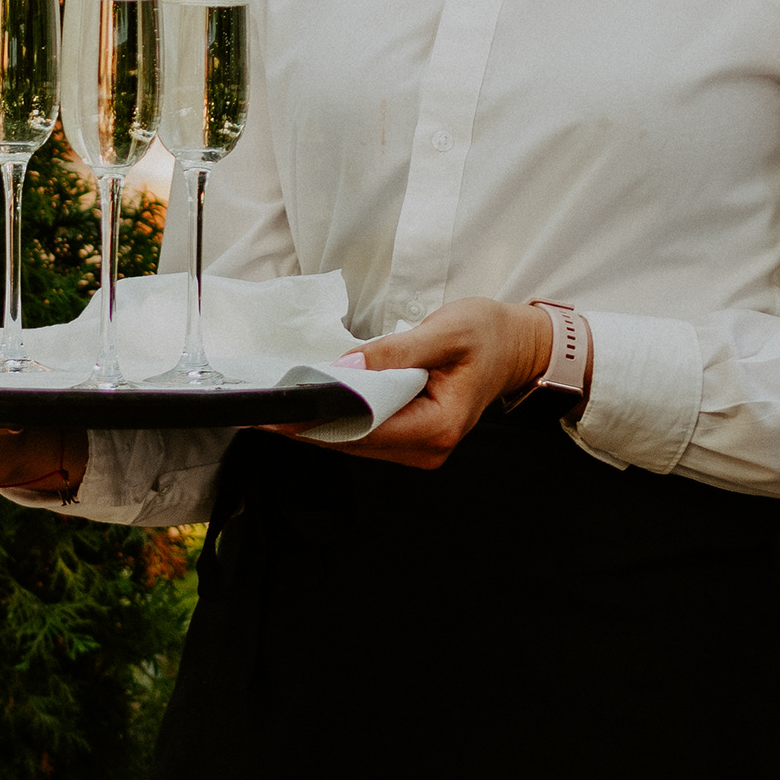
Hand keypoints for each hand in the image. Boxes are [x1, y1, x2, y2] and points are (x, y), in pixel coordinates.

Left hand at [283, 296, 553, 469]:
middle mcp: (428, 448)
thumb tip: (345, 366)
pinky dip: (338, 420)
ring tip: (278, 405)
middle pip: (354, 443)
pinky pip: (366, 435)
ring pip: (355, 443)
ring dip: (318, 424)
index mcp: (438, 426)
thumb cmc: (487, 334)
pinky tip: (312, 404)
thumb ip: (395, 352)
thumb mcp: (445, 332)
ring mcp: (421, 448)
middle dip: (308, 425)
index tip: (278, 411)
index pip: (364, 430)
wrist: (516, 345)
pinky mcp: (412, 439)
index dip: (317, 421)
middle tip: (263, 409)